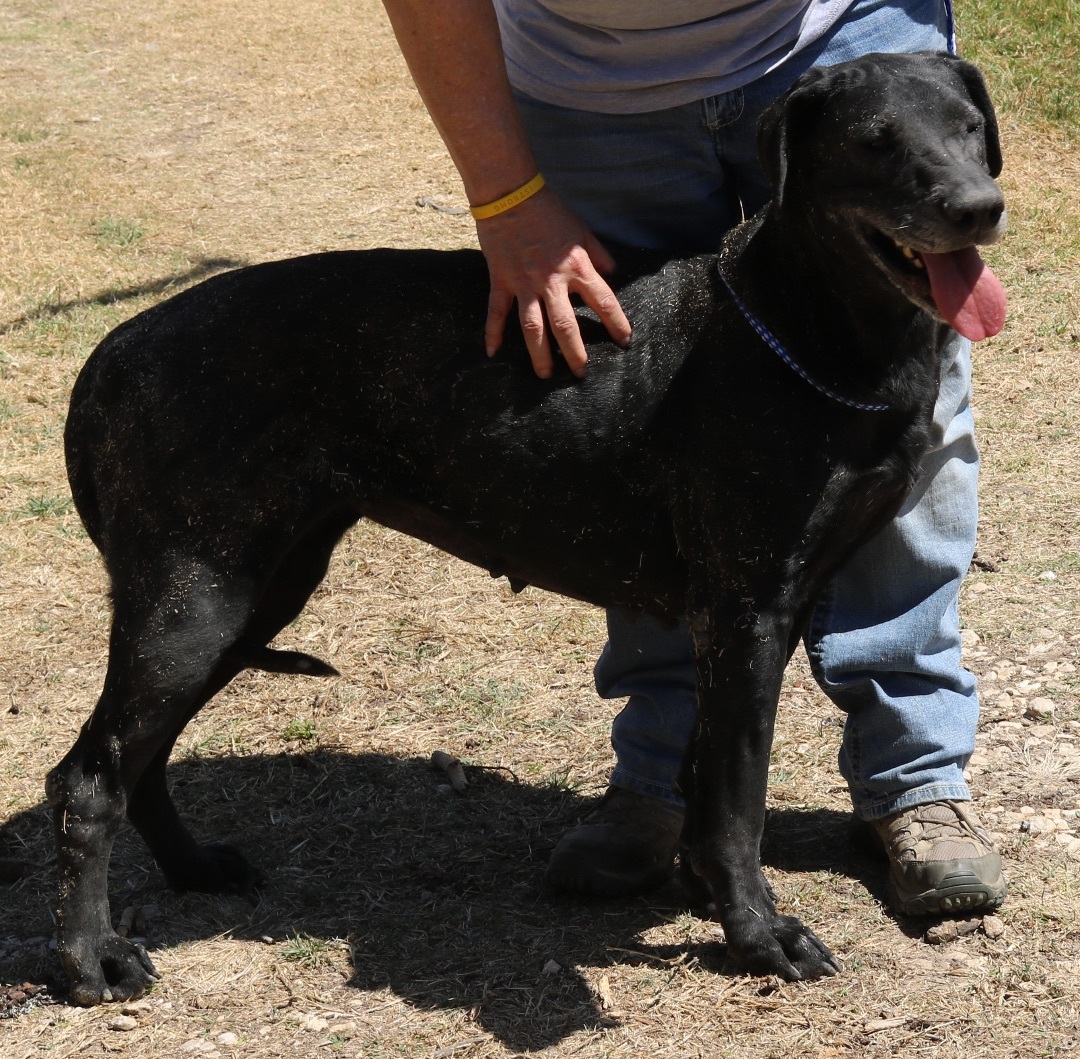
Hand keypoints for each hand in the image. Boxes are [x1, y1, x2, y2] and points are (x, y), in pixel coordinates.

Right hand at [477, 189, 632, 378]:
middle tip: (581, 374)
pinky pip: (497, 312)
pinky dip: (493, 332)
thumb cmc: (549, 211)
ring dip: (539, 354)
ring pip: (532, 328)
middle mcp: (552, 282)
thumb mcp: (582, 230)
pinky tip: (492, 353)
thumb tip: (614, 272)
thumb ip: (599, 254)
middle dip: (575, 353)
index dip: (617, 323)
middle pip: (566, 326)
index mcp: (578, 268)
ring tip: (545, 375)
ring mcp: (525, 284)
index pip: (604, 301)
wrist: (510, 195)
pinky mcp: (501, 281)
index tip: (624, 341)